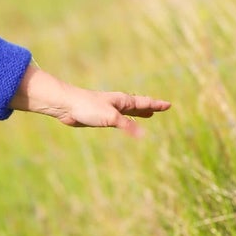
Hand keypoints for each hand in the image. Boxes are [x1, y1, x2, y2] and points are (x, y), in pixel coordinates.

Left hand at [11, 62, 170, 135]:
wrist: (66, 105)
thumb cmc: (88, 107)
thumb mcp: (111, 117)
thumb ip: (127, 125)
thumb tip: (142, 134)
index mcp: (122, 101)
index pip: (144, 102)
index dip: (157, 104)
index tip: (169, 105)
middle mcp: (117, 104)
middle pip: (138, 105)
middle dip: (150, 107)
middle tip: (160, 108)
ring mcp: (108, 109)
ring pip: (128, 112)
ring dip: (139, 113)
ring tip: (147, 114)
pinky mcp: (99, 116)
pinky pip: (118, 119)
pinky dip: (125, 121)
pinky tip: (122, 123)